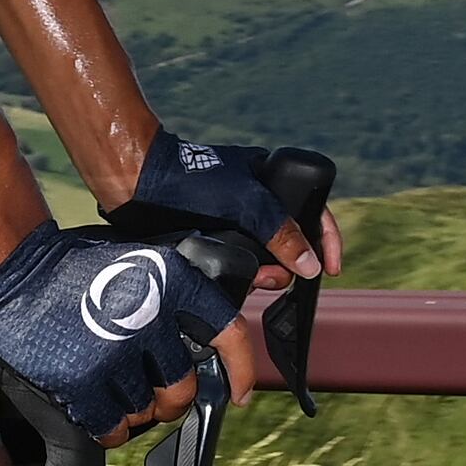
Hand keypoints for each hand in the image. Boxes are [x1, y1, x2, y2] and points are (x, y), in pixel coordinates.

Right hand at [0, 225, 245, 443]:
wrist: (16, 270)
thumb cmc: (77, 268)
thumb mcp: (142, 262)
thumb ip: (177, 297)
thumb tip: (211, 343)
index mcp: (172, 281)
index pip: (228, 332)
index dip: (242, 369)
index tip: (241, 392)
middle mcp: (149, 316)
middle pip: (183, 386)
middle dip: (171, 400)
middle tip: (154, 395)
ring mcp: (114, 351)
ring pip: (147, 410)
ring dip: (136, 411)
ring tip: (115, 392)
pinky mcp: (81, 381)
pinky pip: (113, 428)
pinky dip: (113, 431)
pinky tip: (104, 417)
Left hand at [126, 135, 334, 290]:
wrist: (134, 185)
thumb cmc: (189, 180)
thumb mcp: (245, 201)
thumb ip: (281, 230)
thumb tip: (311, 265)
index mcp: (268, 180)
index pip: (311, 208)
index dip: (326, 239)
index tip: (330, 269)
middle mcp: (253, 204)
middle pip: (288, 242)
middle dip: (290, 265)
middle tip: (278, 279)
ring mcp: (232, 225)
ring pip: (262, 259)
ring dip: (265, 276)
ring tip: (256, 282)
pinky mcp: (211, 243)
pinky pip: (236, 267)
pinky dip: (241, 279)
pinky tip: (236, 286)